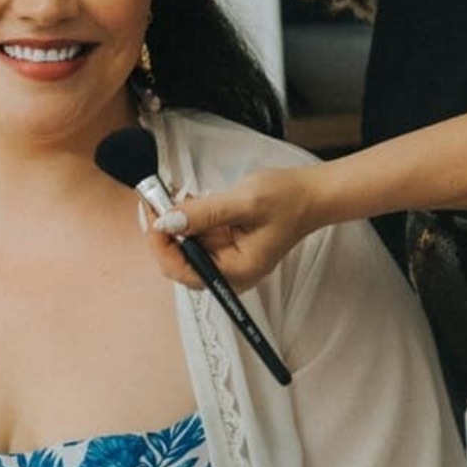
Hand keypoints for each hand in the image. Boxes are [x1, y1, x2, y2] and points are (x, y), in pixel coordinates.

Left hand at [143, 164, 320, 289]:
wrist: (312, 195)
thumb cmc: (287, 200)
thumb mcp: (244, 202)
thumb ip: (203, 214)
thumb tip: (167, 222)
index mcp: (236, 272)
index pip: (183, 271)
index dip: (162, 246)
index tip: (154, 217)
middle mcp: (230, 272)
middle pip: (180, 261)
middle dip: (165, 232)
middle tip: (156, 200)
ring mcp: (228, 258)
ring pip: (186, 245)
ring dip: (176, 221)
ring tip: (173, 193)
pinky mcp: (227, 244)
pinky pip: (198, 235)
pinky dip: (189, 217)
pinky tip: (190, 198)